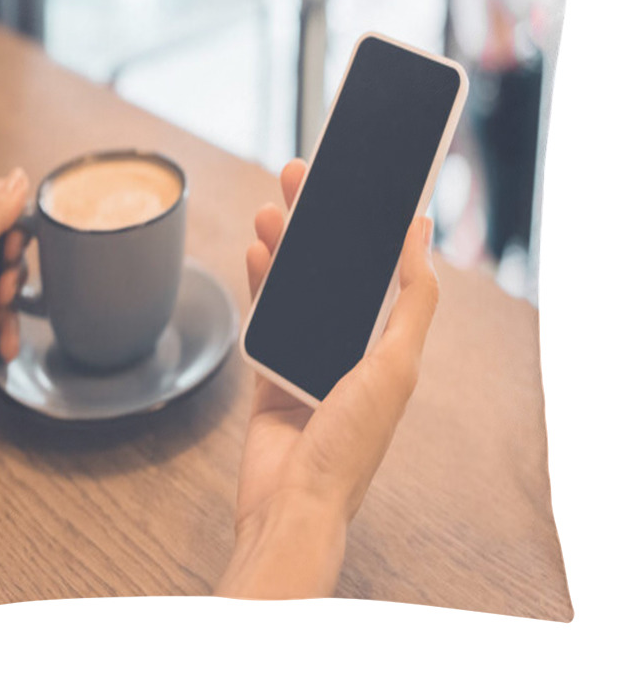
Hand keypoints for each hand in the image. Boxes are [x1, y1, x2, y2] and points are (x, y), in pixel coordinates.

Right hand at [216, 159, 438, 598]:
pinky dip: (260, 283)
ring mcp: (306, 359)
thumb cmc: (349, 444)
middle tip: (301, 176)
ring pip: (295, 287)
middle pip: (333, 270)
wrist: (291, 503)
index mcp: (387, 347)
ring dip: (285, 245)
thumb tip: (421, 235)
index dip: (369, 225)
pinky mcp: (269, 372)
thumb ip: (413, 300)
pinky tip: (257, 252)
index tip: (357, 183)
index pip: (380, 270)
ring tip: (273, 205)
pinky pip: (264, 316)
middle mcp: (349, 349)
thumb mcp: (396, 366)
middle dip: (318, 222)